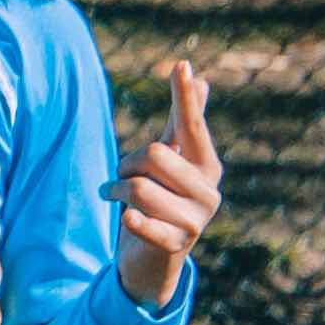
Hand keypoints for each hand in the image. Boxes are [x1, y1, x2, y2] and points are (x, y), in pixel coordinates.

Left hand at [118, 59, 221, 308]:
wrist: (154, 259)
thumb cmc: (162, 200)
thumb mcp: (172, 161)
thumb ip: (184, 123)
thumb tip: (200, 78)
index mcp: (207, 166)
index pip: (192, 125)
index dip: (184, 96)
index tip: (181, 65)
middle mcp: (208, 191)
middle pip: (152, 154)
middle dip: (126, 164)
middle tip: (122, 177)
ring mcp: (196, 220)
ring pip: (138, 187)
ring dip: (116, 190)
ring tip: (117, 199)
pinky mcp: (175, 245)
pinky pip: (142, 222)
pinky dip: (131, 219)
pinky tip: (126, 219)